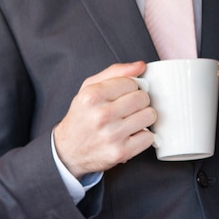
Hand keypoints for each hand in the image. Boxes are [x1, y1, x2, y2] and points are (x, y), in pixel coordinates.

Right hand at [52, 62, 153, 177]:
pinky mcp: (121, 152)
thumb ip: (115, 72)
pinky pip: (149, 137)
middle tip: (127, 109)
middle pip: (143, 98)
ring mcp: (112, 135)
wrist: (68, 150)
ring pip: (149, 116)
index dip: (129, 88)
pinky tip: (130, 135)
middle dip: (138, 102)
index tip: (122, 96)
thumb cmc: (82, 117)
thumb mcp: (89, 88)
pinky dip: (142, 136)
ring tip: (129, 121)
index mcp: (92, 96)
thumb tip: (140, 66)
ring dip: (143, 118)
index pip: (131, 82)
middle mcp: (101, 115)